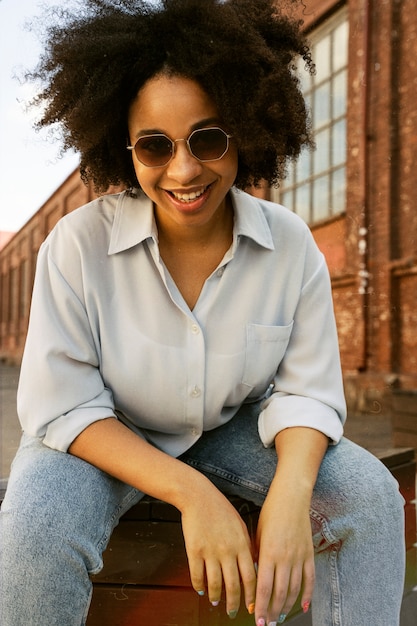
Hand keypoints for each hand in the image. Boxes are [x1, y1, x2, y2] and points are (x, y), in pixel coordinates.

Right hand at [181, 484, 256, 617]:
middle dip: (234, 604)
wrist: (198, 496)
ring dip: (216, 597)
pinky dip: (199, 586)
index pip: (251, 577)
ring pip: (215, 584)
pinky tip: (200, 589)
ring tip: (216, 602)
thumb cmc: (220, 509)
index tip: (253, 607)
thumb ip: (247, 547)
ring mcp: (210, 551)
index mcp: (242, 544)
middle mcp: (227, 550)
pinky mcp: (194, 550)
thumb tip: (252, 568)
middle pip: (233, 585)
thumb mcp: (240, 526)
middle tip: (232, 612)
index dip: (252, 596)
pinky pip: (197, 575)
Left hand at [254, 487, 314, 623]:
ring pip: (294, 590)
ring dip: (286, 607)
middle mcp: (285, 558)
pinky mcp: (309, 554)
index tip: (256, 620)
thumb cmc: (270, 512)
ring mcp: (299, 557)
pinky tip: (304, 606)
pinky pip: (310, 579)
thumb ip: (257, 556)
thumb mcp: (257, 534)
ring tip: (280, 618)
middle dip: (272, 612)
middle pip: (279, 593)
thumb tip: (253, 577)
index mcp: (269, 553)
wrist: (291, 497)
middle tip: (267, 624)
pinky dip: (308, 595)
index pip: (263, 588)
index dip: (260, 607)